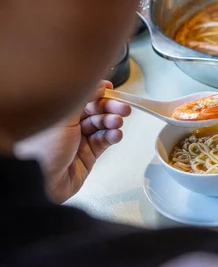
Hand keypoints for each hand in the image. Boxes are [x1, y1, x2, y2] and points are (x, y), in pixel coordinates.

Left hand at [14, 81, 130, 203]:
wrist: (43, 182)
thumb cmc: (45, 148)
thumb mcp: (63, 117)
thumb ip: (83, 98)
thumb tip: (98, 84)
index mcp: (59, 113)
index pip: (82, 98)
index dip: (97, 92)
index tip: (111, 89)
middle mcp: (68, 125)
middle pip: (95, 111)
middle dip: (110, 108)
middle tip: (124, 108)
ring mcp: (79, 140)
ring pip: (101, 125)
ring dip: (112, 122)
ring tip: (118, 122)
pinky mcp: (89, 155)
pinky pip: (104, 141)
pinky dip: (112, 136)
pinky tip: (116, 135)